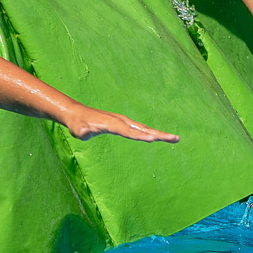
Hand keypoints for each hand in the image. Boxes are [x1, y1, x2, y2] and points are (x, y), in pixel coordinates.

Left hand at [60, 106, 179, 143]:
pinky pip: (139, 129)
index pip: (128, 132)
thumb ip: (81, 131)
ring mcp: (122, 121)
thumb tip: (82, 132)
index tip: (154, 139)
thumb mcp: (76, 129)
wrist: (76, 114)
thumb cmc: (77, 124)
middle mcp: (120, 121)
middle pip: (142, 128)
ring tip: (174, 138)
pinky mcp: (122, 123)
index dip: (140, 136)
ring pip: (143, 128)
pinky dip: (150, 132)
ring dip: (158, 133)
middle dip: (159, 134)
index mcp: (111, 124)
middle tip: (175, 138)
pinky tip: (158, 137)